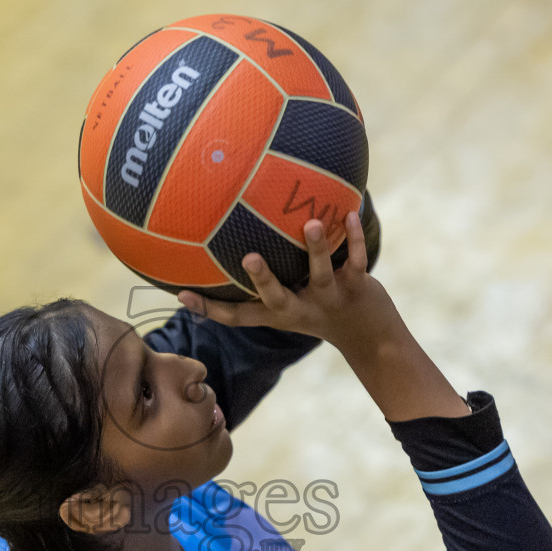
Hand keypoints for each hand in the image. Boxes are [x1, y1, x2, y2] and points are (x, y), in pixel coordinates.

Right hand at [177, 210, 403, 355]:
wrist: (370, 337)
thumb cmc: (320, 309)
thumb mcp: (292, 301)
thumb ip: (270, 279)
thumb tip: (241, 240)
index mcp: (277, 313)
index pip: (238, 316)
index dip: (209, 308)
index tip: (181, 294)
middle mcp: (299, 309)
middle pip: (276, 298)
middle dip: (262, 280)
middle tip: (248, 258)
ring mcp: (327, 299)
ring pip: (319, 275)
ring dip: (316, 249)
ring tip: (310, 223)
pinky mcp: (356, 288)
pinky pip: (354, 261)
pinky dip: (354, 239)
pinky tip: (352, 213)